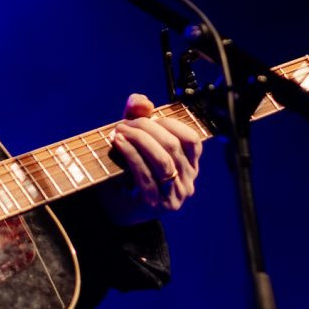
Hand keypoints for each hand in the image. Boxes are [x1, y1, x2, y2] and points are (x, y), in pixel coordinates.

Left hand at [103, 93, 202, 222]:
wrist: (117, 208)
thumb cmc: (128, 172)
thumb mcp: (135, 140)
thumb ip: (138, 117)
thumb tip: (141, 100)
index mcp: (190, 165)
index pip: (191, 138)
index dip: (168, 122)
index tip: (144, 116)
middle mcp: (188, 182)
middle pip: (173, 146)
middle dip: (147, 128)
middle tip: (124, 123)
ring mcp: (174, 196)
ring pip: (163, 160)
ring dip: (139, 140)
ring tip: (119, 131)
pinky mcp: (156, 206)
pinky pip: (146, 175)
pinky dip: (131, 155)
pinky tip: (118, 144)